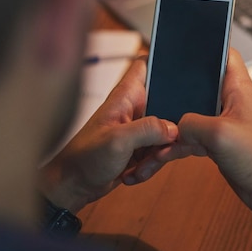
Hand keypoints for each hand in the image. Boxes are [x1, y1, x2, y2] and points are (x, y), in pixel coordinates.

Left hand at [39, 57, 177, 212]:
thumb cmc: (84, 158)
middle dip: (172, 127)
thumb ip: (148, 129)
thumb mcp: (118, 140)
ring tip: (141, 163)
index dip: (161, 64)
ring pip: (167, 133)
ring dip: (160, 152)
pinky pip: (159, 152)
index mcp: (126, 96)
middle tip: (163, 144)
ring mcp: (137, 128)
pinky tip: (134, 171)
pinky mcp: (139, 147)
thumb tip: (174, 128)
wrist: (73, 186)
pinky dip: (151, 165)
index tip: (178, 79)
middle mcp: (133, 109)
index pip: (145, 65)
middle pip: (167, 104)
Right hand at [157, 48, 251, 210]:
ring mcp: (222, 122)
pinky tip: (159, 157)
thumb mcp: (219, 133)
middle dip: (175, 91)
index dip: (207, 46)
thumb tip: (174, 125)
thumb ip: (190, 122)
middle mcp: (230, 101)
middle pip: (197, 84)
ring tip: (152, 137)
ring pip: (188, 115)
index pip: (224, 53)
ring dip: (171, 127)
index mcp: (238, 88)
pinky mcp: (216, 142)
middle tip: (156, 92)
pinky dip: (174, 147)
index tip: (184, 46)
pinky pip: (188, 138)